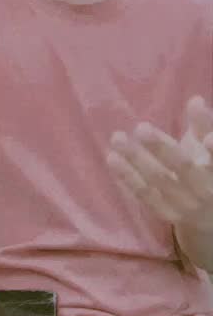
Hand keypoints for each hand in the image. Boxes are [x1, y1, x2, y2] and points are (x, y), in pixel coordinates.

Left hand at [107, 97, 212, 231]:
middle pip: (184, 168)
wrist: (209, 215)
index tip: (207, 139)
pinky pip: (146, 195)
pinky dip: (128, 178)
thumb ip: (204, 124)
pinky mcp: (168, 214)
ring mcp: (186, 205)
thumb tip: (195, 100)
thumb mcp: (208, 145)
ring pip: (160, 182)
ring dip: (136, 160)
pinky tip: (113, 159)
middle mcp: (206, 190)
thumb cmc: (209, 169)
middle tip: (141, 128)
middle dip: (162, 148)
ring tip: (118, 138)